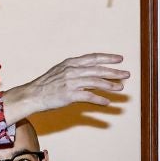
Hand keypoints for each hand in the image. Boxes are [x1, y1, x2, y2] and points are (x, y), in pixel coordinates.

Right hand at [0, 53, 128, 120]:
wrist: (33, 95)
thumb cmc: (47, 84)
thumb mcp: (61, 70)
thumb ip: (75, 69)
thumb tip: (90, 69)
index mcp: (71, 63)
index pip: (93, 58)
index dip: (107, 58)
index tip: (120, 59)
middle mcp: (72, 70)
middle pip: (97, 69)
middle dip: (114, 72)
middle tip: (126, 74)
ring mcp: (71, 82)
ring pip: (95, 82)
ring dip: (109, 85)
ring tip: (120, 88)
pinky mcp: (69, 95)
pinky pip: (88, 96)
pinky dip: (99, 99)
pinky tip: (107, 102)